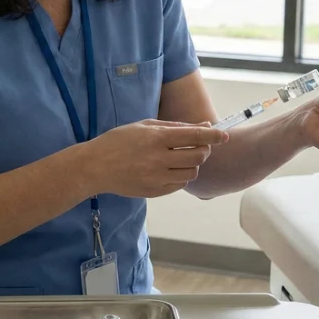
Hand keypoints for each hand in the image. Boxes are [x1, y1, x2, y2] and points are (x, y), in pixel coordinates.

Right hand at [81, 120, 228, 197]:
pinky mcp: (155, 192)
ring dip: (191, 164)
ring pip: (191, 173)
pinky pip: (179, 185)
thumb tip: (203, 126)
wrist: (95, 167)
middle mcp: (159, 158)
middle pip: (198, 156)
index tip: (223, 135)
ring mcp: (157, 177)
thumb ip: (175, 127)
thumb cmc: (119, 141)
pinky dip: (180, 177)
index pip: (195, 137)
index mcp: (156, 138)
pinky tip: (169, 170)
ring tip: (179, 159)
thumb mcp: (145, 126)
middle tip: (198, 146)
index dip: (213, 136)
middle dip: (203, 150)